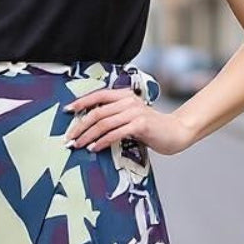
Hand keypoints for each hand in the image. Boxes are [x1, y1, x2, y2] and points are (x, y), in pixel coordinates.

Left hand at [64, 86, 193, 155]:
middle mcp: (129, 101)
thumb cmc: (151, 128)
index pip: (98, 95)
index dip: (81, 102)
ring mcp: (135, 112)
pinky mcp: (140, 125)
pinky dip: (102, 141)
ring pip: (103, 123)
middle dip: (80, 126)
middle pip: (97, 112)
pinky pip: (115, 133)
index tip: (67, 111)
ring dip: (88, 136)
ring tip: (78, 145)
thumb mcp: (131, 117)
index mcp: (125, 95)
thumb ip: (115, 116)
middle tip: (69, 138)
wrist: (176, 132)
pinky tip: (94, 148)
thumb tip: (90, 126)